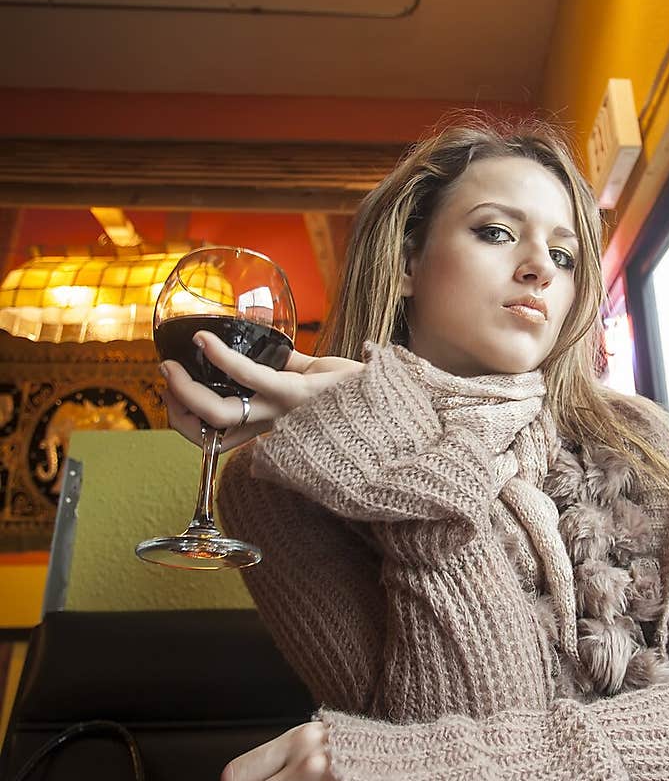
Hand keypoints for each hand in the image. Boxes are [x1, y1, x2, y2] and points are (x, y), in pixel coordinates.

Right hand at [161, 331, 364, 450]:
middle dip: (178, 410)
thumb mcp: (309, 379)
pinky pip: (251, 378)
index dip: (189, 424)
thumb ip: (284, 368)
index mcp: (271, 426)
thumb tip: (264, 351)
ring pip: (221, 413)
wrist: (392, 397)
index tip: (173, 399)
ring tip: (171, 365)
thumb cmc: (351, 388)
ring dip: (187, 391)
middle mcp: (273, 427)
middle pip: (211, 432)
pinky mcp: (299, 393)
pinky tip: (205, 342)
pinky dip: (222, 359)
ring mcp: (283, 413)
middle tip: (165, 377)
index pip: (219, 438)